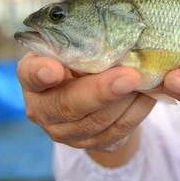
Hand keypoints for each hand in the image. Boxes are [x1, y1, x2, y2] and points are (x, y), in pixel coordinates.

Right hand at [16, 52, 155, 161]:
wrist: (93, 88)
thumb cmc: (83, 55)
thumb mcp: (78, 43)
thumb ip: (87, 41)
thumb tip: (118, 36)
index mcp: (33, 74)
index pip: (31, 73)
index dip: (41, 73)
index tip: (53, 71)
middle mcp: (42, 107)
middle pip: (69, 104)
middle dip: (102, 91)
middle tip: (130, 76)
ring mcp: (64, 131)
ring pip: (97, 121)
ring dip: (126, 101)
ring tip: (145, 81)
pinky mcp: (90, 144)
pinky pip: (117, 131)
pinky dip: (137, 112)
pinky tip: (148, 95)